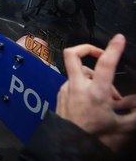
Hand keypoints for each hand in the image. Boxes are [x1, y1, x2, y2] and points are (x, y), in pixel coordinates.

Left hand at [57, 34, 135, 152]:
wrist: (67, 148)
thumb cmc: (95, 138)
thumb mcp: (123, 128)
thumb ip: (135, 112)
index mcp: (95, 92)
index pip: (105, 64)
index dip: (113, 49)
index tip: (119, 38)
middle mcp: (77, 87)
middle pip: (73, 54)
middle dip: (87, 49)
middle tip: (101, 55)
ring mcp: (66, 90)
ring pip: (78, 73)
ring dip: (93, 77)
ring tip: (109, 97)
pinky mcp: (60, 95)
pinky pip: (73, 83)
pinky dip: (85, 87)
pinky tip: (96, 102)